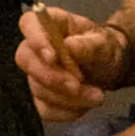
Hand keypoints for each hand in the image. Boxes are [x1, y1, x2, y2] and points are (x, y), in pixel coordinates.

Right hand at [15, 6, 128, 121]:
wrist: (109, 70)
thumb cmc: (104, 49)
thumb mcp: (105, 44)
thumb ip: (90, 45)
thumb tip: (70, 46)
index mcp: (50, 24)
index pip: (29, 24)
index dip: (35, 39)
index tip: (53, 57)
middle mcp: (35, 47)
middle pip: (25, 59)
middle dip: (52, 77)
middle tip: (78, 86)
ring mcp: (35, 72)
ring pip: (37, 88)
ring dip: (67, 97)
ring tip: (96, 96)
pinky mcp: (39, 95)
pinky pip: (43, 108)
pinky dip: (65, 111)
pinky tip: (83, 106)